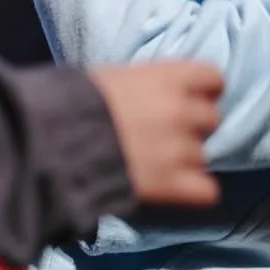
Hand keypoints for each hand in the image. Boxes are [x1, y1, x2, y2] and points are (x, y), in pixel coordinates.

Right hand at [90, 62, 223, 209]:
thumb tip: (150, 96)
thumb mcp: (114, 78)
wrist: (56, 141)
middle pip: (211, 119)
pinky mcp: (172, 185)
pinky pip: (207, 191)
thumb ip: (146, 86)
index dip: (202, 92)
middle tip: (165, 135)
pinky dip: (194, 191)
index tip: (188, 99)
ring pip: (203, 156)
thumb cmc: (76, 101)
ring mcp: (180, 149)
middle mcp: (181, 111)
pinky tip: (175, 188)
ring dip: (184, 160)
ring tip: (156, 164)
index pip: (213, 79)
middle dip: (192, 128)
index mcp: (169, 78)